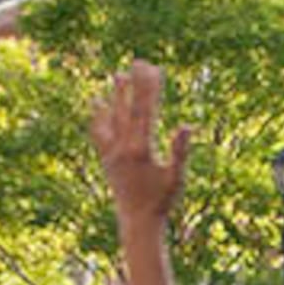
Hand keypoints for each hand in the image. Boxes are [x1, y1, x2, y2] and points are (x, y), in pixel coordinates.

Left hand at [90, 60, 190, 218]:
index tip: (153, 68)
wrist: (137, 223)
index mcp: (140, 149)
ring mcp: (111, 153)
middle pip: (127, 108)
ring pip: (112, 117)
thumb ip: (180, 151)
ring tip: (118, 75)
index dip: (149, 87)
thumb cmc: (161, 202)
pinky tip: (97, 103)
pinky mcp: (106, 160)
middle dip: (133, 84)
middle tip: (137, 61)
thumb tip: (186, 126)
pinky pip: (100, 133)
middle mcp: (122, 148)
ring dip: (115, 96)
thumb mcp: (176, 178)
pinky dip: (99, 117)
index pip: (144, 110)